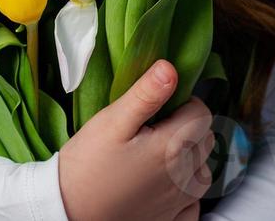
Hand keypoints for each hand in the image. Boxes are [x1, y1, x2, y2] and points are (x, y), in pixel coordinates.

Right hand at [58, 59, 215, 220]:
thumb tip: (170, 69)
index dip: (184, 101)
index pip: (202, 113)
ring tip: (158, 153)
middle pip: (205, 140)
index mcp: (172, 147)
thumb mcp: (111, 121)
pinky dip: (186, 191)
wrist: (68, 212)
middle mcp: (183, 177)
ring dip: (190, 158)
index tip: (160, 104)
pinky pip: (194, 203)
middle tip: (155, 126)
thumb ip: (146, 94)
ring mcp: (178, 203)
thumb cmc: (86, 165)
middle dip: (188, 126)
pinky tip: (164, 184)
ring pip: (203, 171)